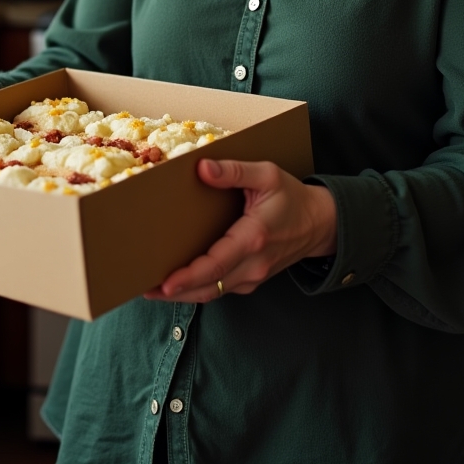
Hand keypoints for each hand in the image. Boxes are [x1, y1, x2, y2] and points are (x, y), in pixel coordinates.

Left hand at [144, 159, 336, 303]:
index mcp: (255, 238)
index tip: (165, 282)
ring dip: (182, 295)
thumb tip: (202, 168)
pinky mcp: (251, 279)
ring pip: (212, 293)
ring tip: (151, 289)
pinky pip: (220, 289)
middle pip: (209, 287)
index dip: (189, 276)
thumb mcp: (267, 174)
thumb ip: (234, 171)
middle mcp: (253, 264)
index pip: (217, 265)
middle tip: (142, 288)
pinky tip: (176, 283)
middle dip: (175, 292)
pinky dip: (197, 289)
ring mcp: (253, 276)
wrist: (320, 224)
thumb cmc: (291, 196)